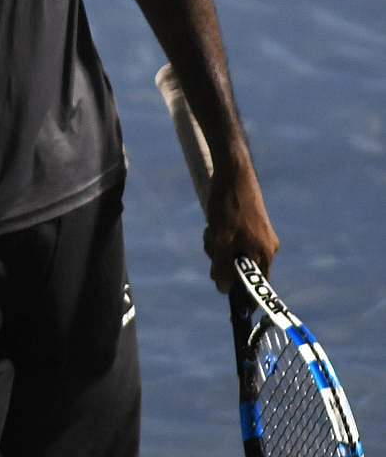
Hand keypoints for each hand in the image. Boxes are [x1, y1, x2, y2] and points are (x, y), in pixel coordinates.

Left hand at [204, 154, 279, 292]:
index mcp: (264, 254)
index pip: (256, 288)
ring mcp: (260, 234)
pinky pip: (234, 240)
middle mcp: (266, 247)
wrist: (233, 169)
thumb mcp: (220, 239)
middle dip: (222, 263)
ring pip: (234, 254)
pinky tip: (213, 222)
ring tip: (212, 227)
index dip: (242, 298)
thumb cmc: (228, 204)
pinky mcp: (251, 223)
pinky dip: (221, 236)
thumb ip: (222, 267)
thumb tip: (223, 290)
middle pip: (241, 271)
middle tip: (212, 245)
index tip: (232, 309)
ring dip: (218, 246)